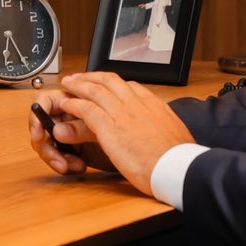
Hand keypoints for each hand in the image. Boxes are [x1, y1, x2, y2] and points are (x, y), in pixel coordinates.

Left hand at [37, 71, 195, 196]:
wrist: (177, 168)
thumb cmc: (179, 160)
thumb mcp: (176, 137)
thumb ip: (165, 130)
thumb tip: (167, 137)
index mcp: (154, 105)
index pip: (131, 87)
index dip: (114, 85)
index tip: (106, 86)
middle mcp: (137, 103)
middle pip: (110, 80)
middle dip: (92, 77)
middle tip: (81, 78)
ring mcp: (122, 113)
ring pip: (94, 90)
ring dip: (78, 85)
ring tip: (68, 84)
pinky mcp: (109, 126)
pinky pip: (86, 108)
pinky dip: (74, 104)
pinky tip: (66, 104)